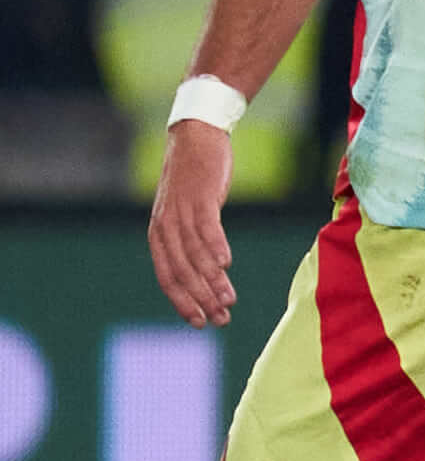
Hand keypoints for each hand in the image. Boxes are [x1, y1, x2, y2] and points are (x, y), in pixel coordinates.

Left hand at [149, 119, 235, 326]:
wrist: (195, 137)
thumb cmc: (195, 180)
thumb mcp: (186, 213)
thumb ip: (191, 240)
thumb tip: (209, 271)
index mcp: (159, 235)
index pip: (168, 277)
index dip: (182, 302)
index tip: (200, 322)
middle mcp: (165, 227)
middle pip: (182, 271)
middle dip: (201, 299)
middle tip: (221, 320)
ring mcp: (182, 211)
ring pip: (195, 254)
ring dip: (212, 280)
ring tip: (230, 300)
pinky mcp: (200, 196)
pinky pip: (207, 227)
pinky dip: (215, 246)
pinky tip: (226, 264)